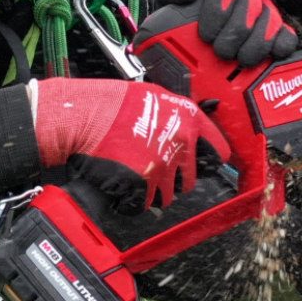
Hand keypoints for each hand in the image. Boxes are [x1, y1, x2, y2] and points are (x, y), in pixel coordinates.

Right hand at [30, 77, 230, 214]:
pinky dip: (132, 199)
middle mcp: (181, 142)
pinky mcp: (143, 183)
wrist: (84, 115)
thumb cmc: (111, 103)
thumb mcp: (154, 97)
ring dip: (151, 190)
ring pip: (167, 195)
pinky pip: (143, 203)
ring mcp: (163, 165)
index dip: (206, 161)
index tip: (200, 166)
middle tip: (152, 169)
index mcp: (188, 118)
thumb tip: (186, 131)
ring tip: (132, 173)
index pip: (218, 151)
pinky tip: (121, 184)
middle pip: (189, 180)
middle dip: (172, 179)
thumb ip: (176, 116)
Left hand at [155, 0, 297, 65]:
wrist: (199, 4)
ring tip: (240, 59)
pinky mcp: (278, 24)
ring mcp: (266, 4)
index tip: (206, 35)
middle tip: (221, 51)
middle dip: (235, 34)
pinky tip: (270, 56)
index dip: (218, 12)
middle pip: (249, 8)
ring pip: (270, 21)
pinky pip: (287, 34)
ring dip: (255, 44)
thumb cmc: (186, 0)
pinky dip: (280, 46)